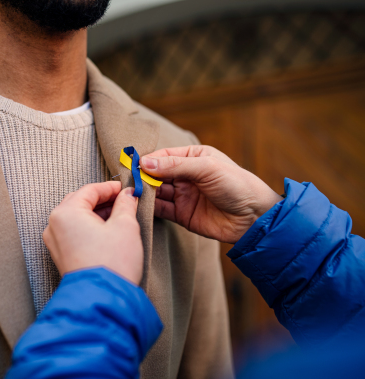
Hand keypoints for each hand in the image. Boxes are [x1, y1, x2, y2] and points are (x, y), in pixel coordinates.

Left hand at [43, 182, 142, 284]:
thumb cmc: (112, 262)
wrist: (103, 298)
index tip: (126, 188)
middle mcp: (54, 225)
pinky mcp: (60, 255)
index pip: (89, 190)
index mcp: (66, 212)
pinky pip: (73, 232)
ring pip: (76, 218)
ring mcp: (54, 242)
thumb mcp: (125, 226)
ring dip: (96, 214)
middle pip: (79, 202)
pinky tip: (107, 231)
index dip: (110, 187)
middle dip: (102, 200)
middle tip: (124, 200)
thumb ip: (125, 205)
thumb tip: (128, 195)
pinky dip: (89, 227)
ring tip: (119, 216)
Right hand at [140, 145, 282, 243]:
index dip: (147, 161)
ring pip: (156, 192)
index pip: (163, 156)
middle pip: (156, 174)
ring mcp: (183, 195)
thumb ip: (175, 165)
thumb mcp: (206, 168)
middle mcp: (186, 175)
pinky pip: (161, 209)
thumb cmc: (237, 185)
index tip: (133, 166)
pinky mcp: (181, 214)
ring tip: (133, 194)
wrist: (254, 218)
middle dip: (143, 177)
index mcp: (194, 157)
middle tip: (129, 182)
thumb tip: (145, 163)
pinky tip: (141, 206)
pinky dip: (150, 208)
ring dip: (145, 193)